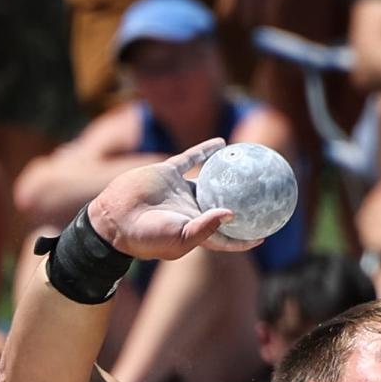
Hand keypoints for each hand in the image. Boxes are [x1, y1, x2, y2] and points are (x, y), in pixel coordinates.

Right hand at [87, 140, 260, 261]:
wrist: (116, 218)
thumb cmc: (147, 236)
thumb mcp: (180, 237)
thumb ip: (206, 227)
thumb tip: (232, 213)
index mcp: (196, 231)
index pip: (226, 236)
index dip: (245, 237)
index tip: (264, 234)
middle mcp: (191, 211)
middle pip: (222, 206)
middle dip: (242, 205)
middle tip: (263, 198)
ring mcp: (180, 191)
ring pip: (210, 180)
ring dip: (227, 174)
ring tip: (247, 166)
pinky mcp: (169, 173)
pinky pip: (192, 159)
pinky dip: (206, 151)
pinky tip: (222, 144)